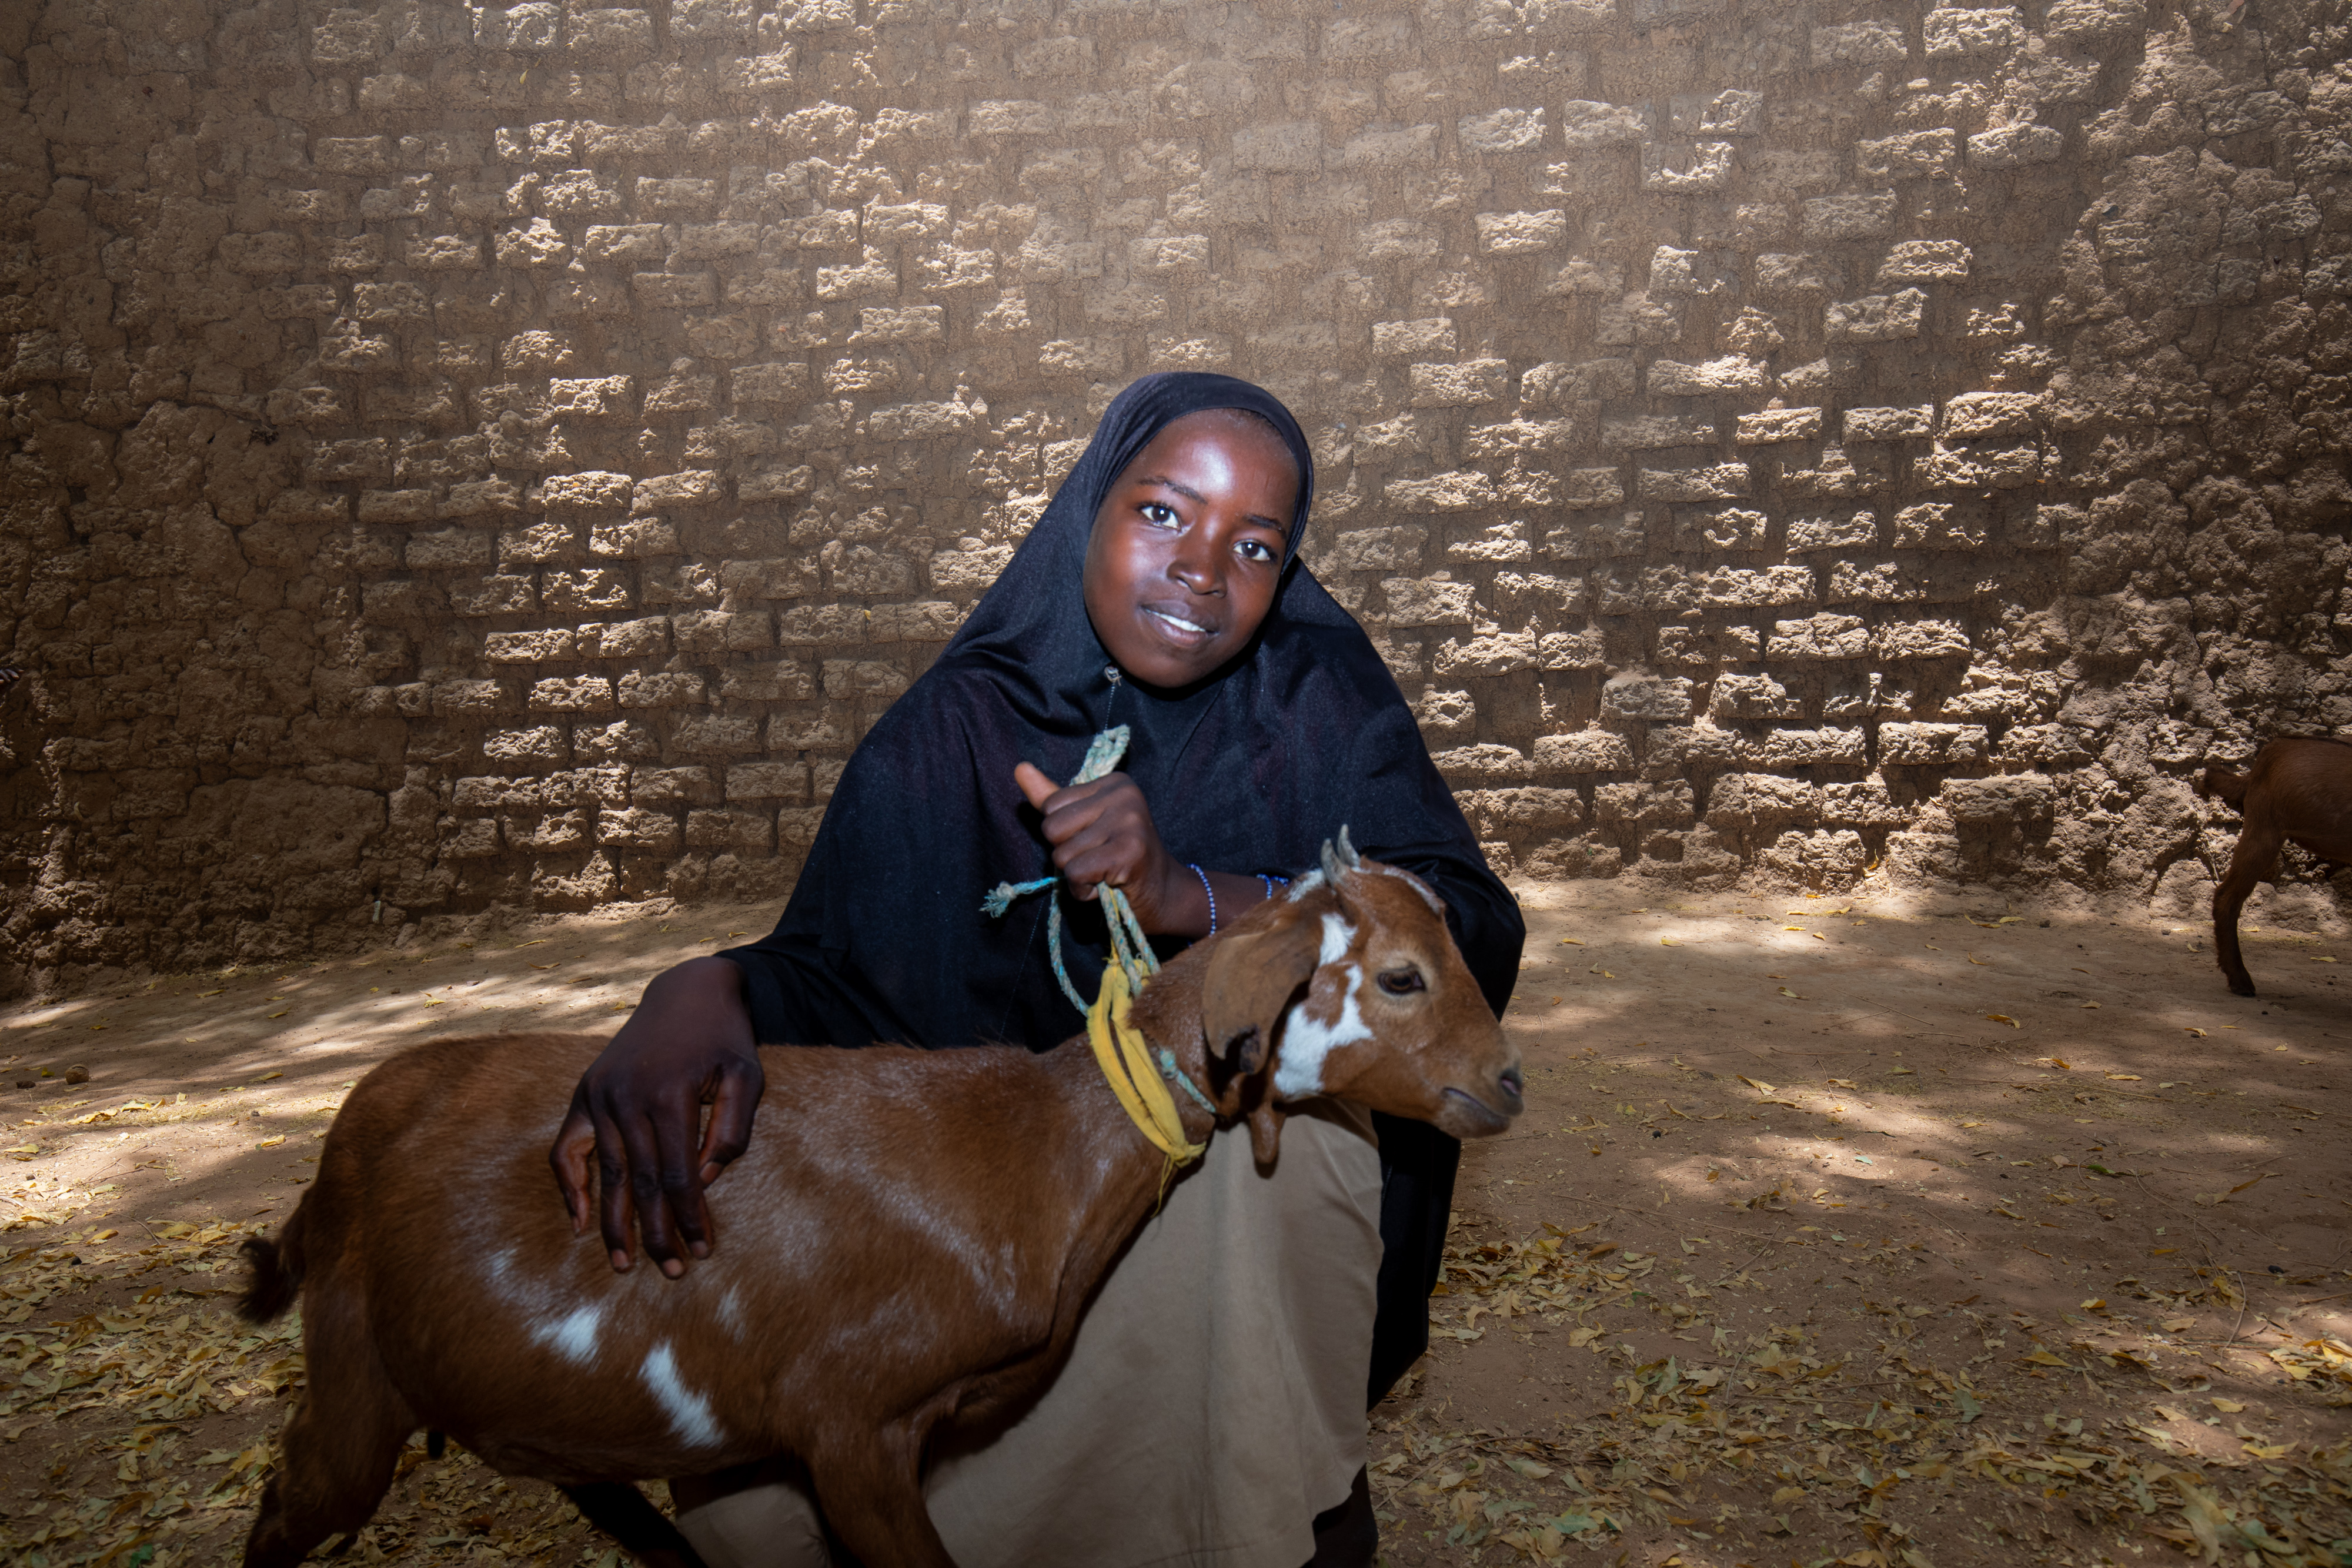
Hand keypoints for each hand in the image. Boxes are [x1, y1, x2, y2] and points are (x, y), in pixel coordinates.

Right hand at [547, 957, 763, 1276]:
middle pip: (640, 1183)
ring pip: (607, 1174)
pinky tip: (580, 1222)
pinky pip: (566, 1149)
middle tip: (671, 1272)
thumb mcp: (747, 1076)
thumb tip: (704, 1181)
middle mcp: (626, 1098)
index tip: (702, 1251)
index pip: (677, 1175)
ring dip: (615, 1223)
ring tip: (624, 1264)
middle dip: (656, 1233)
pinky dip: (570, 1186)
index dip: (689, 1217)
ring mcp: (599, 1095)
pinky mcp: (585, 1093)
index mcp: (669, 1095)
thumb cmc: (724, 1039)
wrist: (687, 991)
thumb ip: (732, 1131)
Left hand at [1014, 761, 1191, 933]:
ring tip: (1104, 873)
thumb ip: (1051, 798)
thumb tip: (1019, 768)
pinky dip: (1083, 890)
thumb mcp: (1084, 823)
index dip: (1065, 834)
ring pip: (1062, 855)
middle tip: (1099, 859)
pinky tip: (1106, 886)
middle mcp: (1123, 794)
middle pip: (1052, 829)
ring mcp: (1129, 821)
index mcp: (1112, 782)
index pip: (1051, 806)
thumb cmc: (1118, 857)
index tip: (1096, 841)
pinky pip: (1076, 873)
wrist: (1163, 894)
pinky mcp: (1129, 850)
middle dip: (1068, 854)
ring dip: (1077, 876)